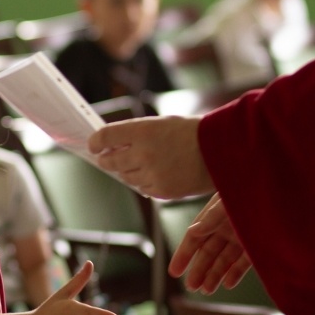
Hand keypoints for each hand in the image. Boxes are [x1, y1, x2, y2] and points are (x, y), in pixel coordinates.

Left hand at [88, 115, 213, 198]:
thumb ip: (134, 134)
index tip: (93, 145)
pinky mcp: (162, 191)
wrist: (221, 152)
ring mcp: (152, 174)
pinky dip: (144, 182)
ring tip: (142, 162)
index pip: (105, 137)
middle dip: (106, 160)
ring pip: (125, 177)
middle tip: (106, 157)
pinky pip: (142, 188)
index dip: (95, 142)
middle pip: (110, 161)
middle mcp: (144, 153)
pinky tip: (157, 172)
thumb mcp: (160, 123)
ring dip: (127, 171)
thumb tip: (108, 145)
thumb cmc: (191, 134)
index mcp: (143, 131)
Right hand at [168, 193, 251, 293]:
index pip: (194, 238)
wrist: (282, 190)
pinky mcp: (258, 244)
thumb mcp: (227, 202)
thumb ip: (211, 217)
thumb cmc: (252, 189)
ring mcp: (241, 236)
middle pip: (208, 252)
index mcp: (213, 216)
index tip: (174, 272)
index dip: (184, 255)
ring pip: (224, 260)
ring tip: (206, 290)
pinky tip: (227, 284)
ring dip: (215, 275)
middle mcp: (225, 227)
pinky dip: (236, 273)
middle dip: (199, 270)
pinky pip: (244, 262)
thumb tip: (193, 232)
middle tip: (191, 287)